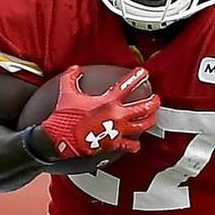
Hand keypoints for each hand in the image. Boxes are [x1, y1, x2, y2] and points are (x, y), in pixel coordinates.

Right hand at [40, 65, 159, 159]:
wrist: (58, 140)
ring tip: (153, 116)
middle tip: (156, 98)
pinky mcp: (113, 144)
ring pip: (142, 126)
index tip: (144, 72)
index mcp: (108, 102)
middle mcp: (116, 116)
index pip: (127, 86)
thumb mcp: (66, 92)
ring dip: (150, 120)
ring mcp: (117, 131)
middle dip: (153, 102)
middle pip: (143, 108)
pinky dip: (135, 145)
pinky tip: (137, 144)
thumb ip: (71, 77)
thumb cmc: (63, 116)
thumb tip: (75, 68)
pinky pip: (129, 146)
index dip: (137, 77)